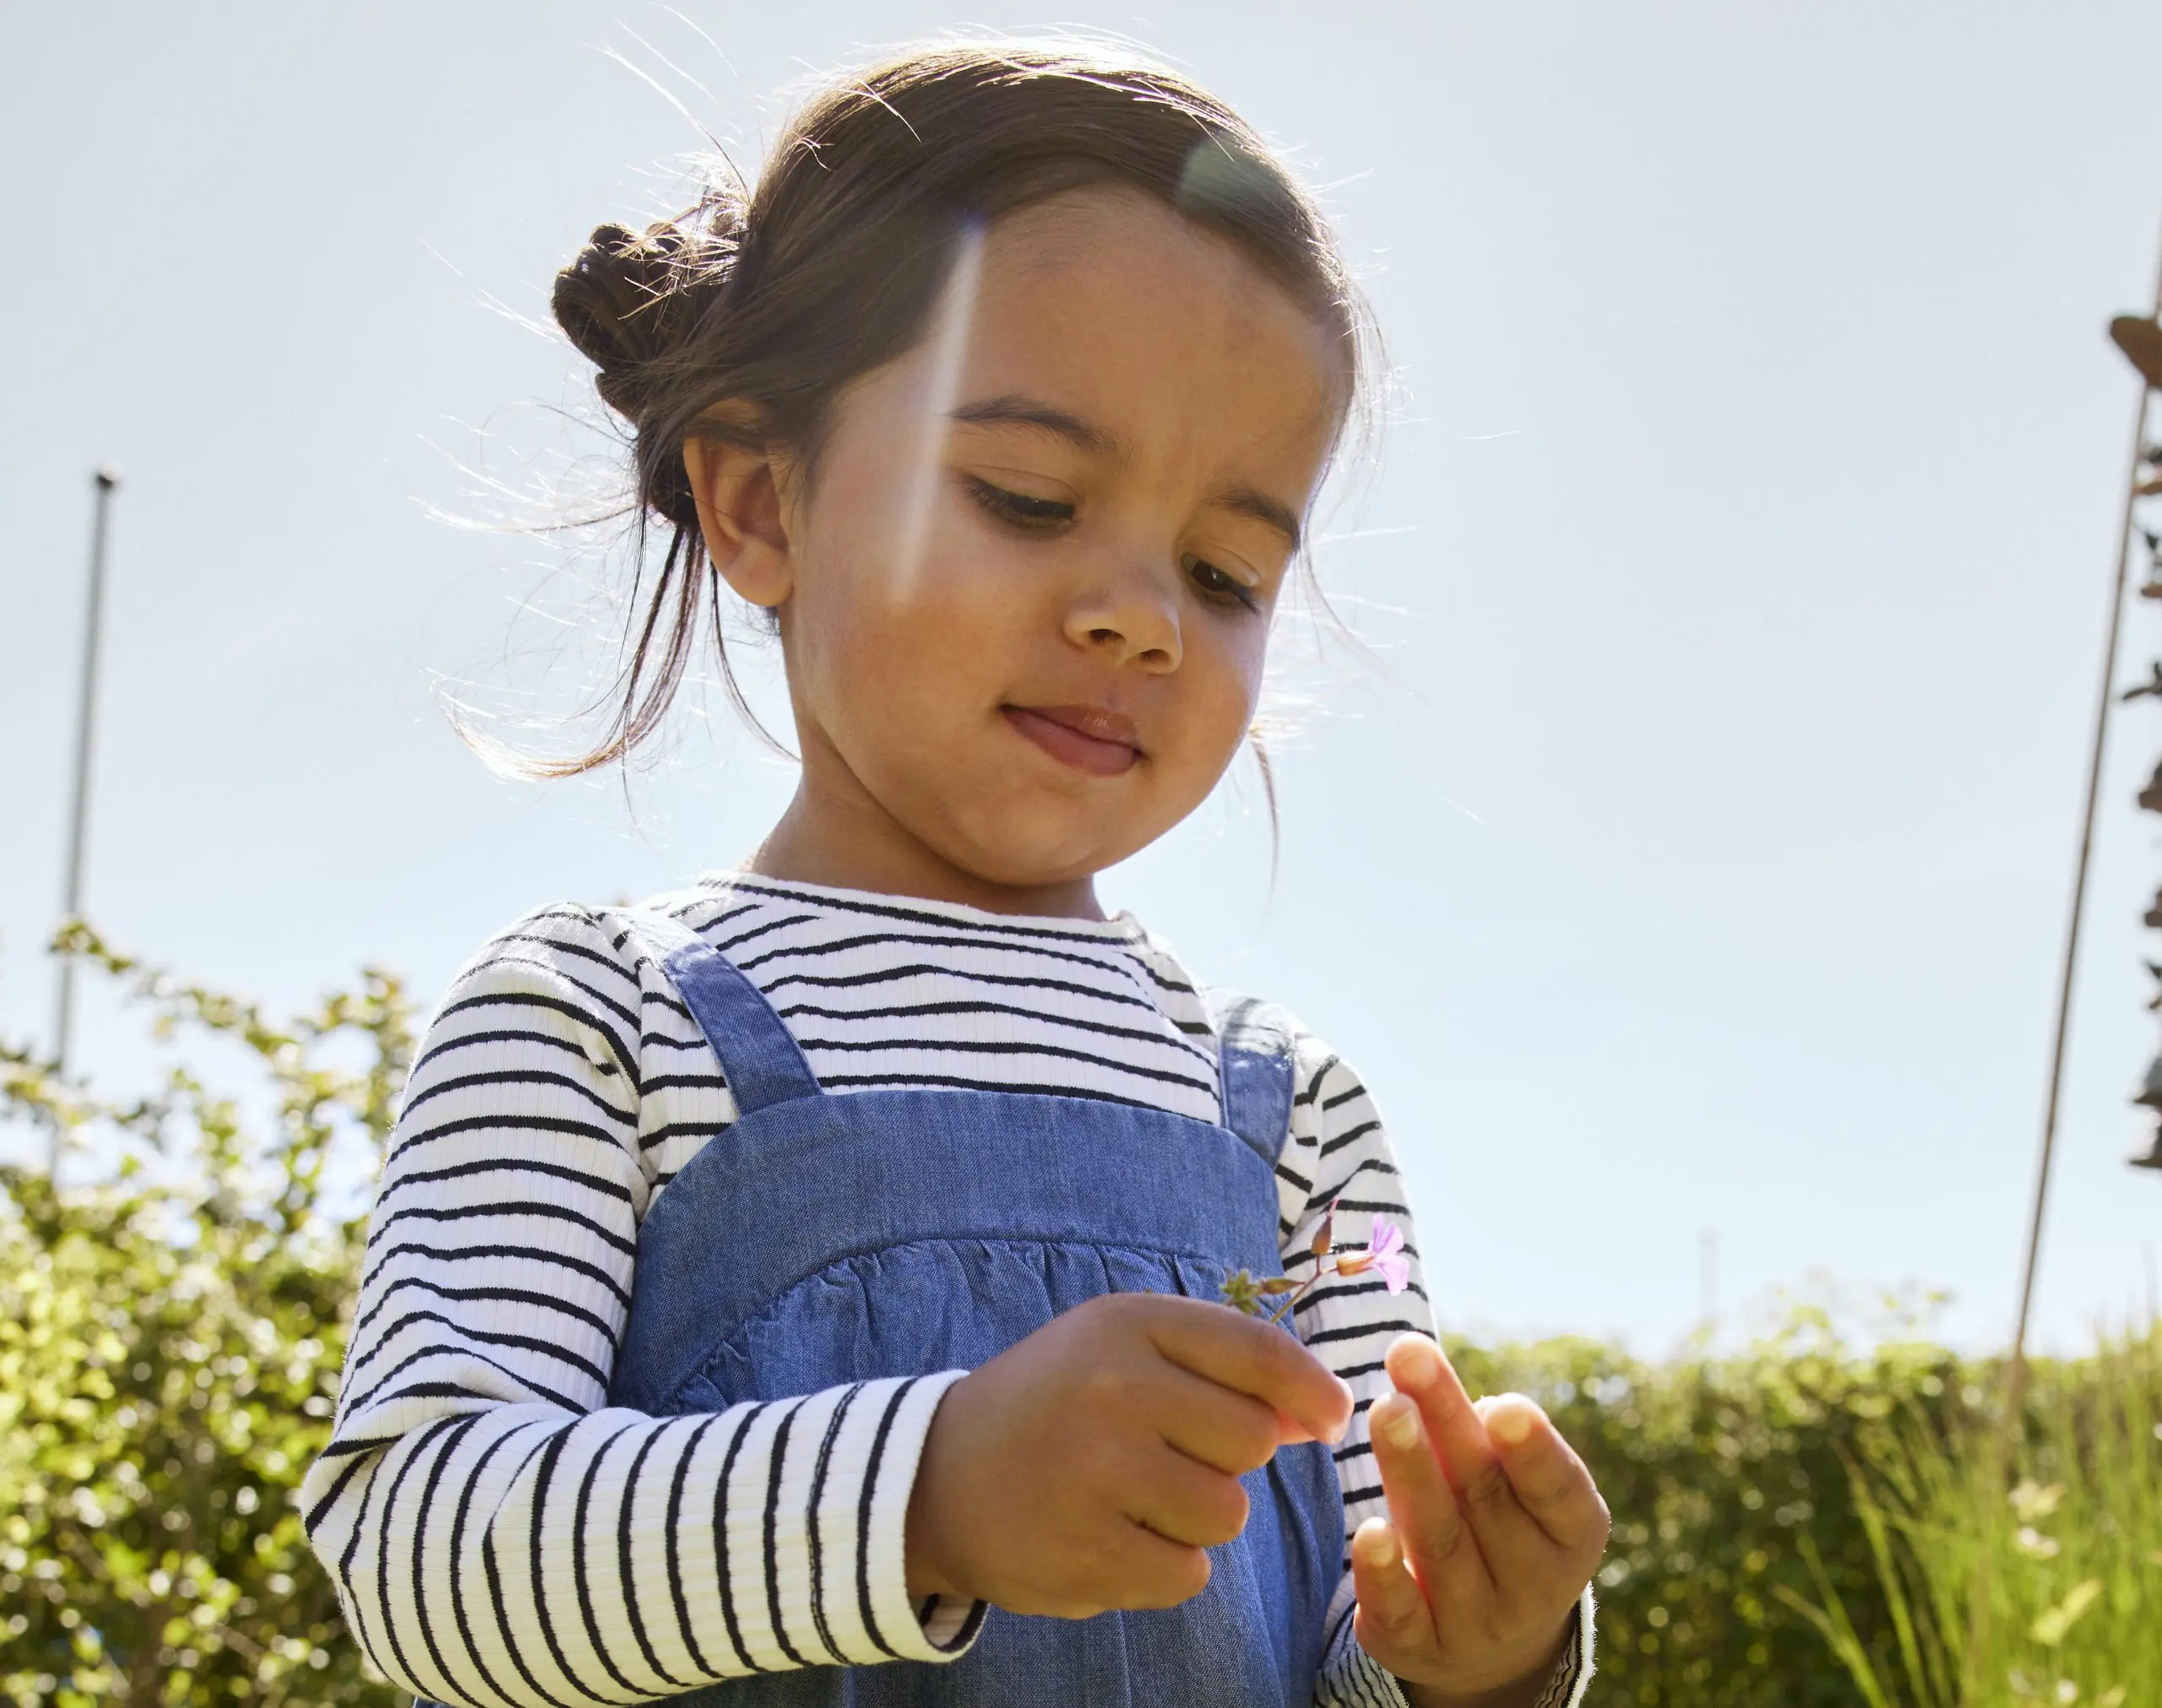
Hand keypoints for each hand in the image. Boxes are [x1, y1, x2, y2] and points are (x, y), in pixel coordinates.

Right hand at [904, 1292, 1352, 1616]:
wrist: (934, 1476)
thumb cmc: (1056, 1404)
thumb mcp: (1123, 1349)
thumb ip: (1224, 1367)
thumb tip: (1326, 1415)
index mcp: (1126, 1326)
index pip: (1258, 1354)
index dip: (1312, 1390)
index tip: (1331, 1418)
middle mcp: (1112, 1390)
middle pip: (1253, 1442)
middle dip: (1230, 1458)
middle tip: (1169, 1454)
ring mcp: (1095, 1474)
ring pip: (1227, 1513)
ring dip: (1198, 1516)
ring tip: (1134, 1497)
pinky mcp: (1085, 1554)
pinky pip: (1187, 1573)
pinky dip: (1164, 1566)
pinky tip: (1112, 1537)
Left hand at [1352, 1335, 1608, 1707]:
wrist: (1488, 1645)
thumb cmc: (1497, 1524)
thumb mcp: (1508, 1482)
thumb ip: (1485, 1438)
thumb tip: (1460, 1400)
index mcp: (1572, 1534)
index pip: (1556, 1489)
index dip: (1533, 1450)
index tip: (1505, 1404)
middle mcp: (1534, 1585)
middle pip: (1485, 1495)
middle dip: (1445, 1423)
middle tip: (1410, 1359)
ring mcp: (1477, 1623)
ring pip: (1440, 1542)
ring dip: (1410, 1471)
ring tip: (1385, 1409)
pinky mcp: (1417, 1648)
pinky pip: (1400, 1612)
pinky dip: (1382, 1572)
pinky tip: (1369, 1532)